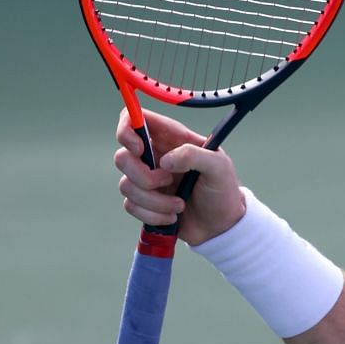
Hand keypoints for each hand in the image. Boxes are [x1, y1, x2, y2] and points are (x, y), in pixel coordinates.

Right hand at [113, 108, 245, 246]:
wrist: (221, 225)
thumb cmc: (222, 190)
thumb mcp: (219, 167)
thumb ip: (194, 155)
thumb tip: (165, 161)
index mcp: (171, 138)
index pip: (133, 118)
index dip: (127, 130)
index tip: (139, 149)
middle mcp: (154, 156)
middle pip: (122, 157)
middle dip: (143, 176)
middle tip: (169, 181)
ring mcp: (146, 179)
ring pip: (126, 185)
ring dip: (155, 201)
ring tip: (179, 205)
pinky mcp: (143, 201)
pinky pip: (130, 205)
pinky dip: (152, 215)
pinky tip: (172, 216)